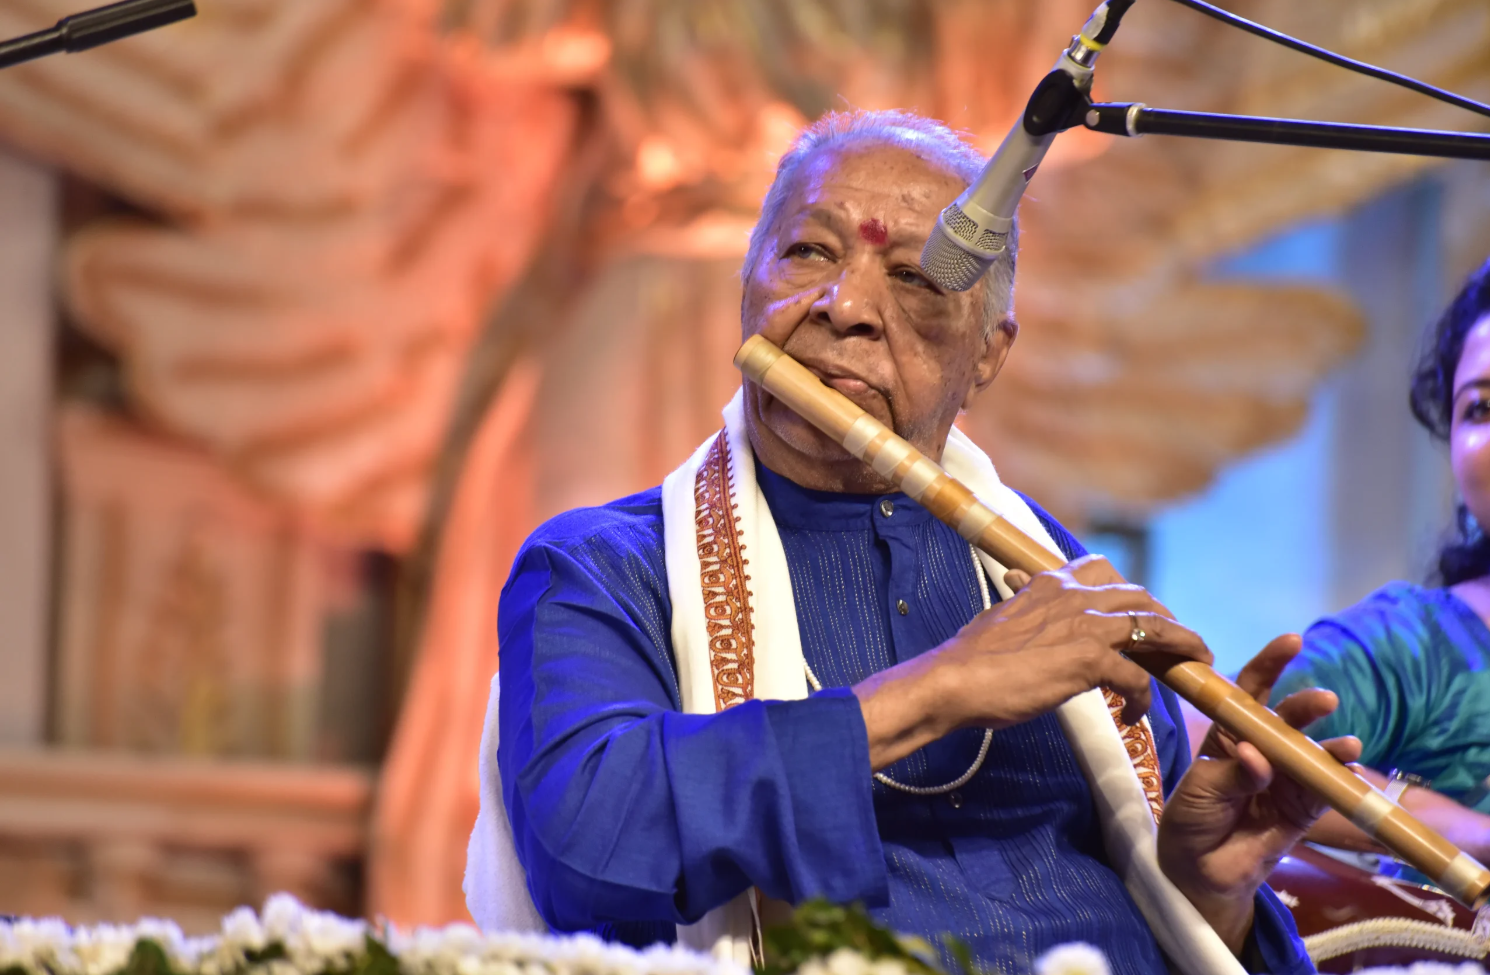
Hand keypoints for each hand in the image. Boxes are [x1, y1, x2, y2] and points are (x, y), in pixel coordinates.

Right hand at [853, 555, 1213, 769]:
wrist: (953, 680)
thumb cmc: (971, 657)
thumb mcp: (1001, 618)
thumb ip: (1023, 605)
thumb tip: (1020, 592)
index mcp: (1049, 583)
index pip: (1102, 571)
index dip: (1128, 590)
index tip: (1138, 610)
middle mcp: (1072, 596)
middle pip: (1139, 596)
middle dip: (1165, 617)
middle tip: (1178, 642)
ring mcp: (1084, 625)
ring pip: (1153, 626)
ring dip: (1180, 645)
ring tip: (1193, 664)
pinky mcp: (1089, 659)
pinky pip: (1136, 677)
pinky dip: (1142, 698)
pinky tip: (1134, 715)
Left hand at [1157, 634, 1362, 953]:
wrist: (1198, 869)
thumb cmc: (1192, 818)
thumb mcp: (1202, 790)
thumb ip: (1234, 773)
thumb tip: (1258, 757)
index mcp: (1231, 733)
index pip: (1252, 691)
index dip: (1271, 664)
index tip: (1292, 642)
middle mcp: (1263, 749)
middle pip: (1288, 719)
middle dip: (1306, 707)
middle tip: (1323, 701)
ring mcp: (1286, 778)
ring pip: (1312, 754)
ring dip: (1331, 748)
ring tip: (1346, 745)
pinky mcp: (1303, 809)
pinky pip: (1325, 791)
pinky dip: (1338, 781)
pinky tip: (1349, 772)